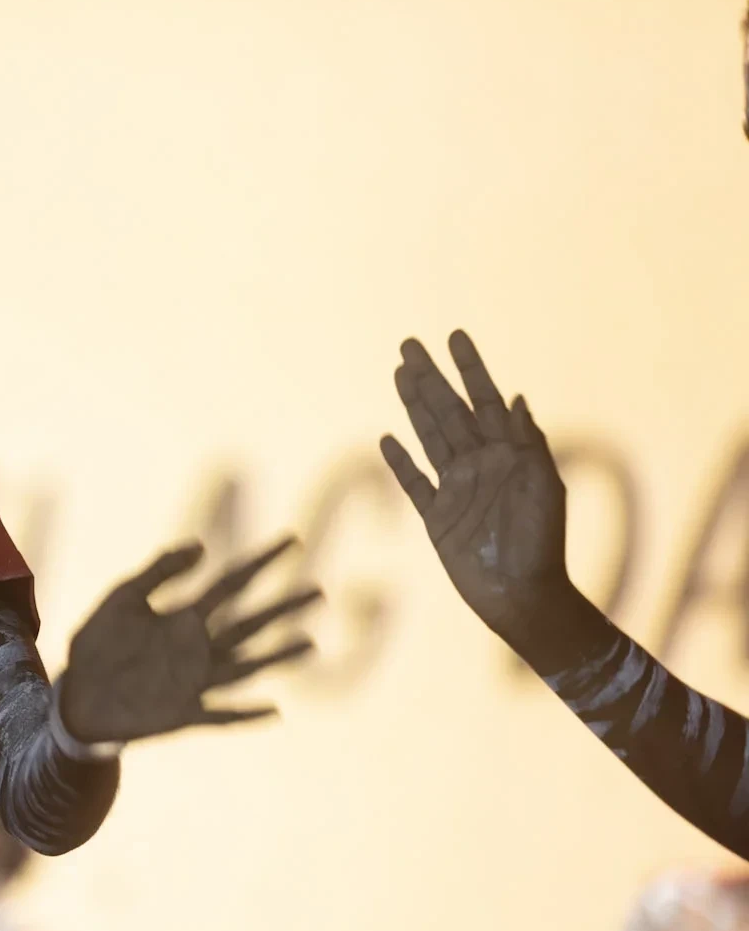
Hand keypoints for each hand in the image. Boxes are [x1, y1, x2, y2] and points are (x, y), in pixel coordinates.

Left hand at [64, 538, 320, 744]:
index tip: (292, 540)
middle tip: (318, 590)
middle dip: (282, 608)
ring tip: (310, 643)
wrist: (76, 696)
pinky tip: (274, 710)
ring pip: (244, 667)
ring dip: (276, 657)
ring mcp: (193, 682)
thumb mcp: (123, 599)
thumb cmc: (98, 645)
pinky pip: (220, 716)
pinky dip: (245, 714)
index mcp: (184, 617)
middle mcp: (198, 649)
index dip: (261, 562)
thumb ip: (159, 571)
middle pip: (249, 624)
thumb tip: (202, 545)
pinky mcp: (182, 714)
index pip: (231, 584)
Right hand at [380, 330, 571, 641]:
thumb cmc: (543, 543)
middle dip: (431, 377)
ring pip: (429, 436)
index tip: (455, 336)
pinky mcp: (437, 518)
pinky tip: (387, 439)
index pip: (485, 399)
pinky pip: (414, 483)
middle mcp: (480, 465)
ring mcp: (457, 490)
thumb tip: (514, 398)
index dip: (470, 368)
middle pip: (449, 411)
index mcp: (509, 453)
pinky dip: (400, 462)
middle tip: (410, 343)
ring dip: (413, 405)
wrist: (522, 594)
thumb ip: (527, 443)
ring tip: (398, 374)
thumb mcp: (543, 487)